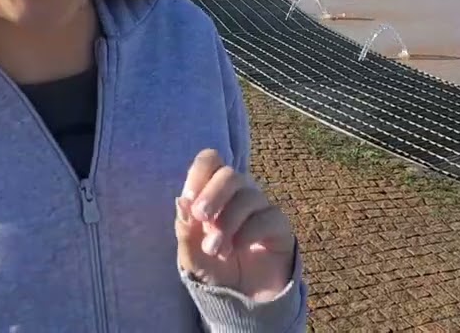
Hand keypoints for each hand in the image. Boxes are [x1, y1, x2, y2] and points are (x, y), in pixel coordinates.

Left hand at [175, 149, 296, 301]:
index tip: (190, 200)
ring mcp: (260, 207)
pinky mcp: (279, 225)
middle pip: (229, 174)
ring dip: (227, 222)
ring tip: (215, 249)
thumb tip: (180, 200)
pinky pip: (267, 217)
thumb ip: (184, 228)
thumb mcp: (191, 254)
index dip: (199, 173)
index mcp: (213, 192)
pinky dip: (248, 232)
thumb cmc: (213, 267)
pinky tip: (237, 248)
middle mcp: (239, 193)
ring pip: (248, 196)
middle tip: (201, 217)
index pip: (210, 161)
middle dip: (213, 195)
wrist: (241, 298)